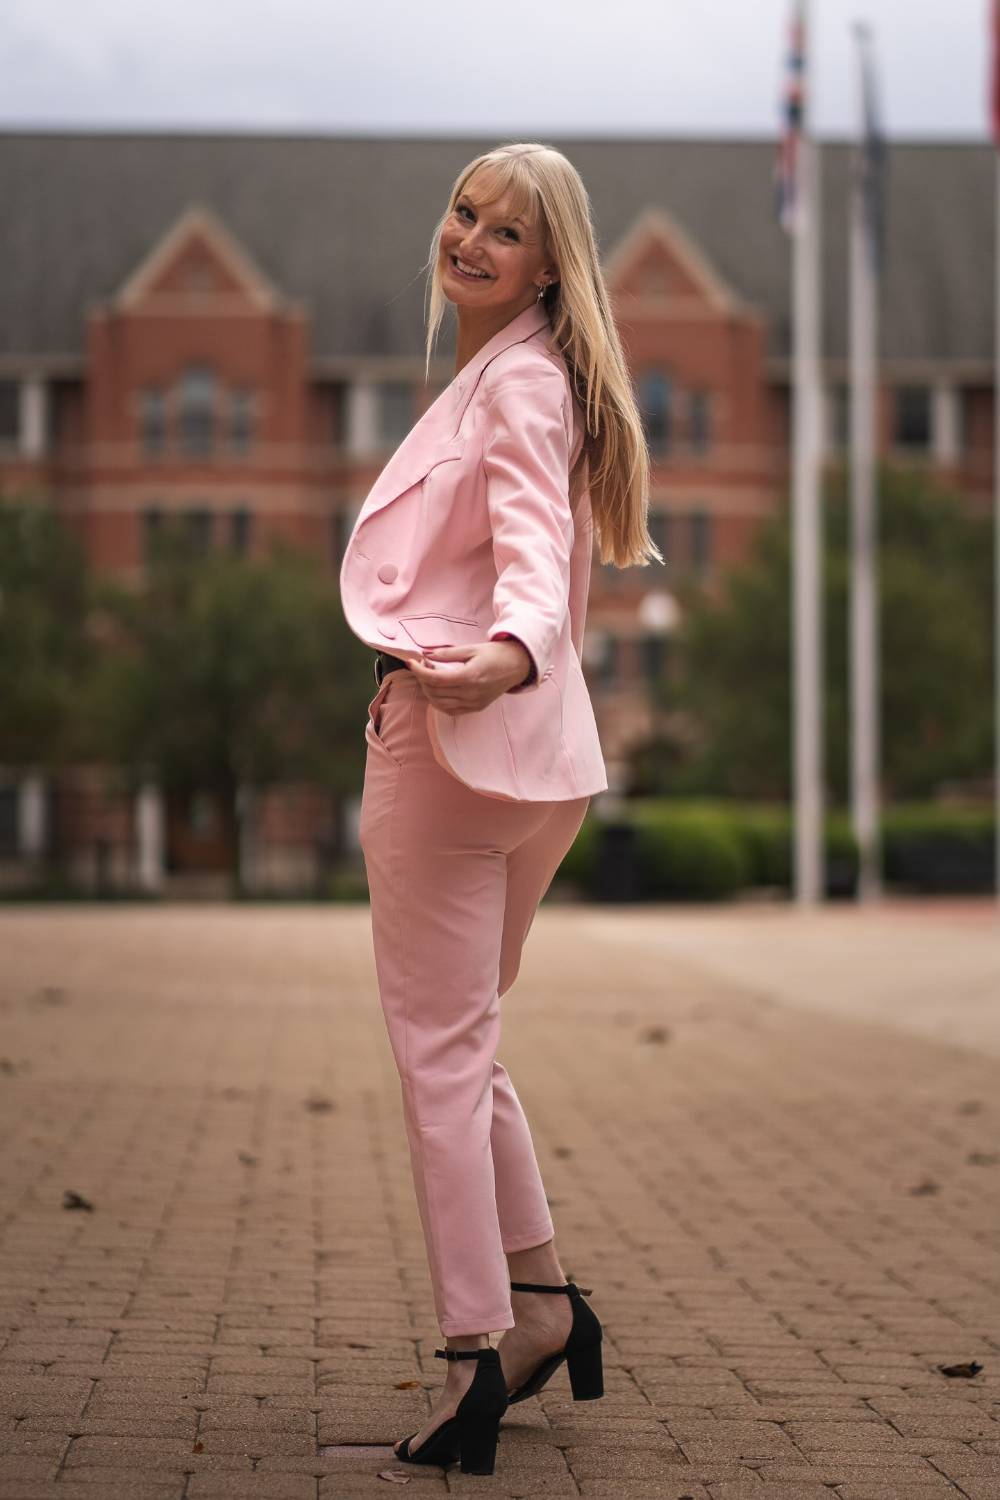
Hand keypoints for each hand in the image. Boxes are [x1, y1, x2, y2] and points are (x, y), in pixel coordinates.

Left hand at [406, 640, 531, 715]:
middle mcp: (471, 693)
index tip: (411, 662)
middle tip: (422, 665)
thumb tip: (426, 654)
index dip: (419, 671)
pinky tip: (437, 691)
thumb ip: (447, 654)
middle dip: (422, 679)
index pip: (436, 679)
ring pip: (440, 704)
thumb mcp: (471, 649)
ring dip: (428, 691)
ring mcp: (474, 703)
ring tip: (428, 677)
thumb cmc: (495, 654)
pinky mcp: (476, 708)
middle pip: (435, 692)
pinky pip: (451, 710)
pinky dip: (439, 702)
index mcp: (470, 676)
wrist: (517, 666)